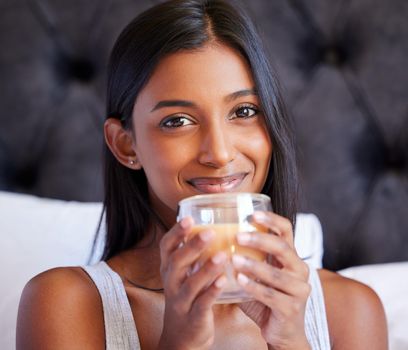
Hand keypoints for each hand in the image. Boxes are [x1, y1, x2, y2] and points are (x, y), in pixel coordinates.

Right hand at [158, 217, 227, 349]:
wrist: (181, 335)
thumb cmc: (187, 295)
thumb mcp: (183, 274)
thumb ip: (192, 254)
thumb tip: (212, 225)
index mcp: (169, 268)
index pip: (166, 247)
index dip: (176, 232)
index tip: (188, 218)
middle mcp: (171, 282)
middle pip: (177, 262)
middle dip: (192, 246)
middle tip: (210, 232)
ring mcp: (181, 300)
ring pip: (190, 284)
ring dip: (206, 269)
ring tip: (223, 255)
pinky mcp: (194, 317)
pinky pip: (202, 304)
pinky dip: (212, 292)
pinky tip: (224, 281)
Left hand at [233, 212, 310, 349]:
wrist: (281, 332)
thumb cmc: (265, 298)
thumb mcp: (258, 274)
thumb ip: (245, 258)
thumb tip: (213, 241)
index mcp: (290, 257)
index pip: (286, 230)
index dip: (271, 220)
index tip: (252, 214)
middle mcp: (299, 269)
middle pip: (283, 248)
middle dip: (260, 240)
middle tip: (238, 237)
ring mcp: (298, 289)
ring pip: (277, 273)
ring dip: (253, 265)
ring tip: (234, 259)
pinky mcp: (291, 308)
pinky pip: (271, 295)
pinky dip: (254, 287)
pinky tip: (238, 280)